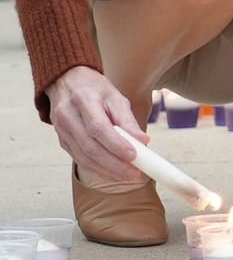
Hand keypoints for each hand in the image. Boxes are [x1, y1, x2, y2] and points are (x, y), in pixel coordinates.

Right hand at [46, 67, 144, 183]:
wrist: (66, 82)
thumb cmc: (95, 89)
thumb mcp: (115, 96)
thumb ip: (127, 120)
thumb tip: (143, 141)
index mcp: (83, 100)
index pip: (99, 128)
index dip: (116, 145)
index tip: (134, 157)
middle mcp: (68, 117)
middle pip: (90, 147)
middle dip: (114, 164)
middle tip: (135, 174)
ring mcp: (62, 131)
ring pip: (83, 157)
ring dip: (107, 171)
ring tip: (127, 177)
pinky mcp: (62, 141)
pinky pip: (79, 160)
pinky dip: (97, 169)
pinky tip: (112, 174)